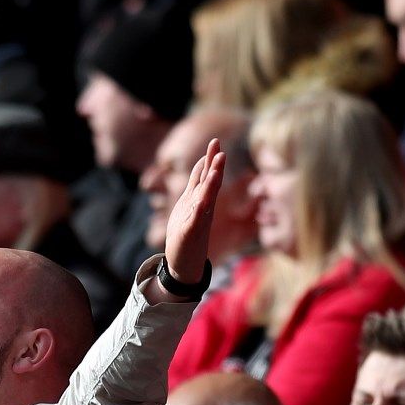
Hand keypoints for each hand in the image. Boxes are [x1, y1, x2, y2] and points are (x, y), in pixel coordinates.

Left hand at [162, 138, 225, 289]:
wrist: (184, 264)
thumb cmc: (186, 233)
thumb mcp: (189, 204)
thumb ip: (196, 185)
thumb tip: (202, 165)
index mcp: (200, 200)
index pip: (206, 176)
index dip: (210, 159)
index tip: (215, 141)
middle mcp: (203, 208)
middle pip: (211, 183)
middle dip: (215, 166)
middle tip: (220, 149)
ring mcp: (198, 220)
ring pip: (206, 199)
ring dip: (211, 184)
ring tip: (216, 168)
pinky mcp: (191, 233)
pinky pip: (196, 220)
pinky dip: (199, 210)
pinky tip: (202, 200)